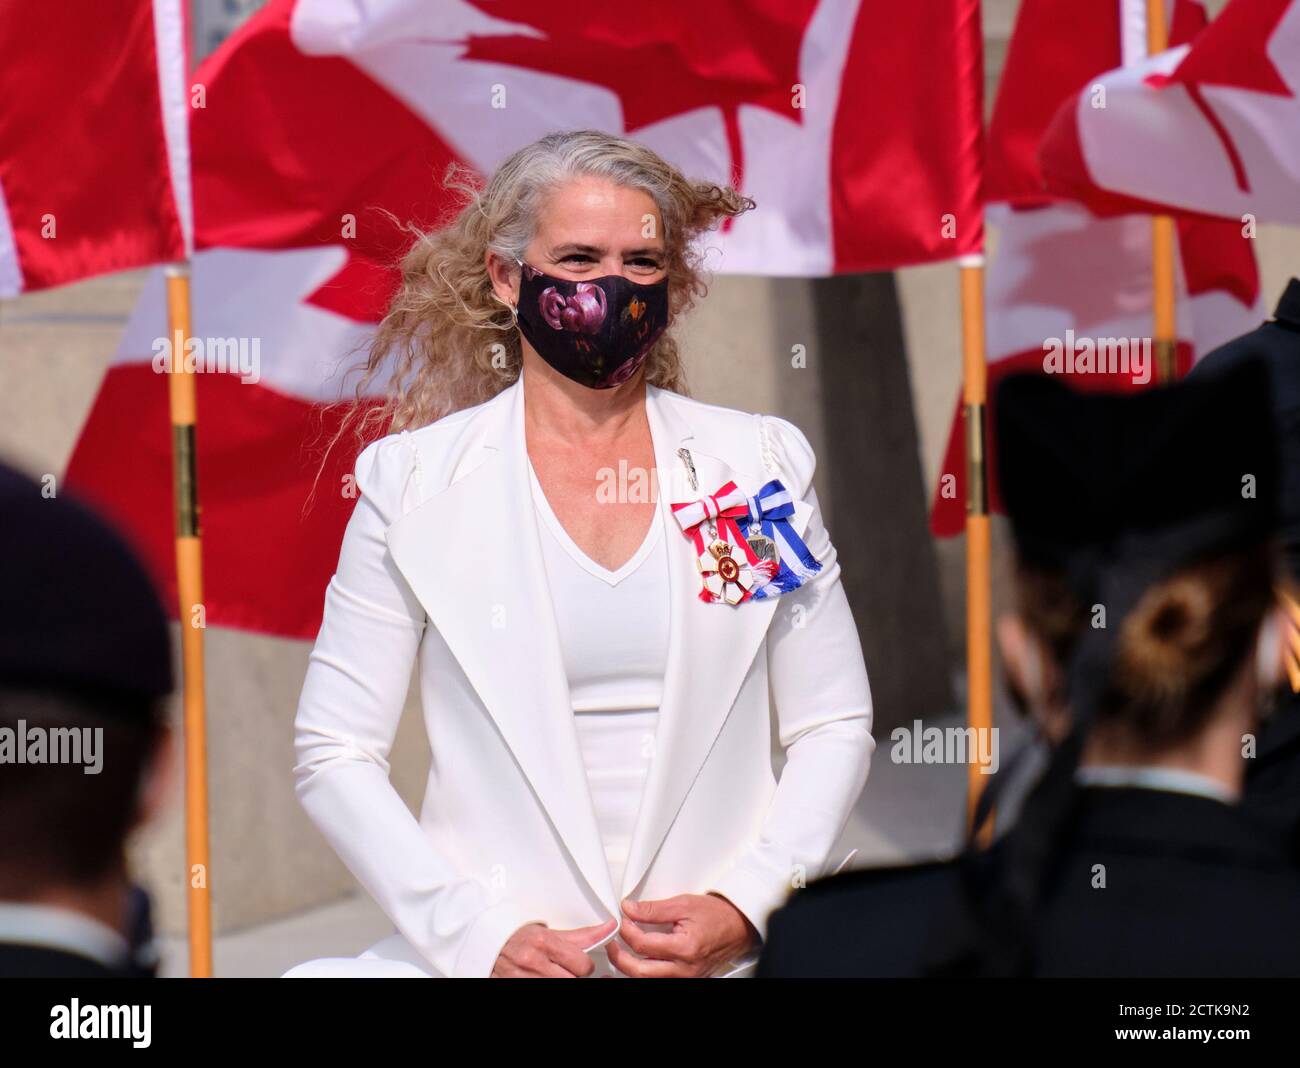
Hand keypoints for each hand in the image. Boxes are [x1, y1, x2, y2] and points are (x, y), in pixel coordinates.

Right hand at [491, 918, 616, 977]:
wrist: (486, 944)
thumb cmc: (517, 936)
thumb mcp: (546, 931)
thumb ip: (580, 935)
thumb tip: (609, 928)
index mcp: (543, 943)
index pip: (582, 964)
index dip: (584, 965)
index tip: (579, 962)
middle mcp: (532, 962)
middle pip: (573, 980)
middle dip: (574, 975)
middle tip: (567, 969)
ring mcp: (523, 979)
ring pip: (561, 986)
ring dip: (562, 980)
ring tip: (557, 973)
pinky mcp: (515, 987)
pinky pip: (540, 990)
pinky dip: (549, 983)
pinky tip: (547, 977)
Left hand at [607, 893, 757, 976]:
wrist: (738, 927)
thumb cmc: (716, 915)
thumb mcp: (683, 904)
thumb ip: (653, 909)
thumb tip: (629, 909)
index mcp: (685, 948)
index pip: (643, 945)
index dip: (627, 931)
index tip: (622, 920)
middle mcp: (685, 969)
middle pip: (640, 971)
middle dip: (620, 958)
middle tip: (612, 943)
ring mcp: (686, 978)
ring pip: (647, 979)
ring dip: (630, 967)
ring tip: (621, 951)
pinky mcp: (686, 980)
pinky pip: (659, 979)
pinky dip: (645, 971)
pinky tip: (638, 960)